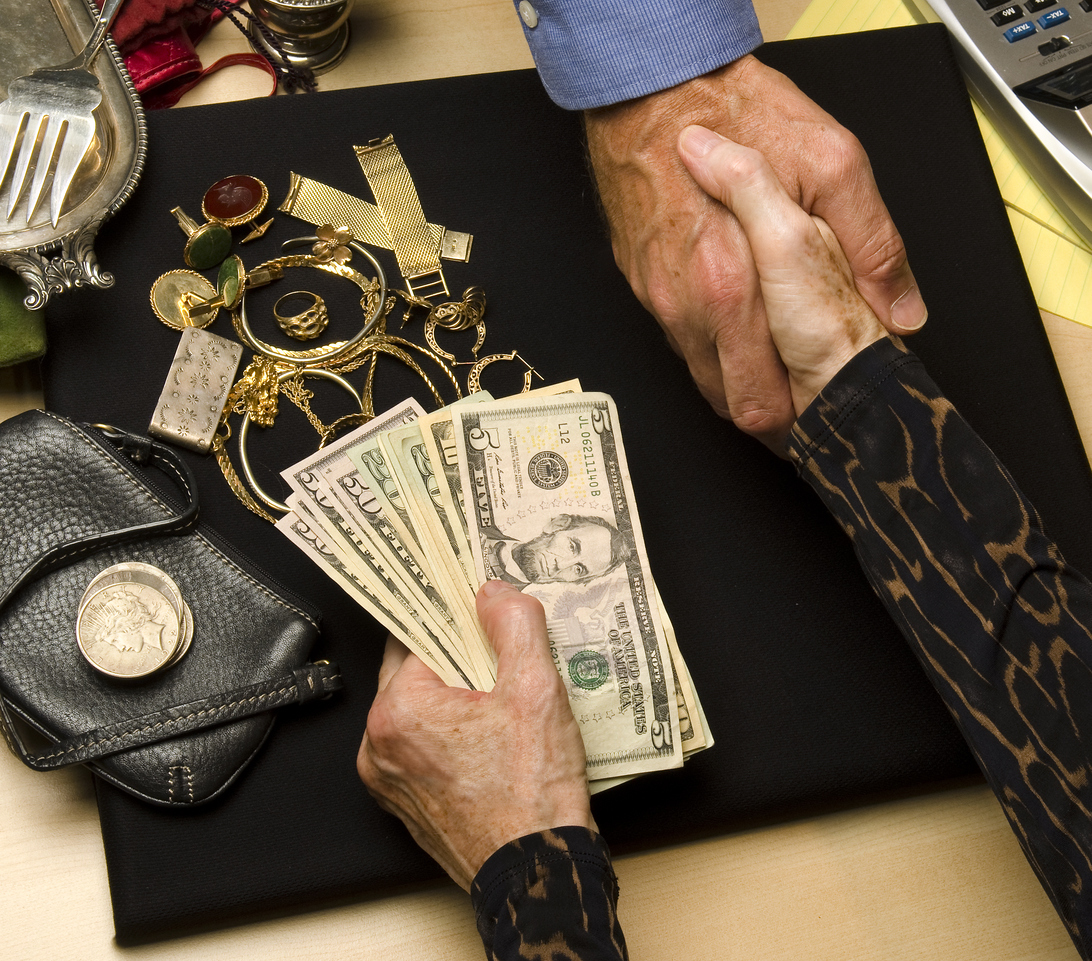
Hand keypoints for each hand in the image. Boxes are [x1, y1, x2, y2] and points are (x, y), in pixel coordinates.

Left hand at [357, 580, 594, 890]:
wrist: (536, 873)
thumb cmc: (532, 796)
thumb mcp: (536, 690)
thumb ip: (514, 625)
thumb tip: (493, 592)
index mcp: (399, 710)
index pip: (419, 634)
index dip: (455, 618)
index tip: (478, 610)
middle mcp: (379, 745)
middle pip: (415, 670)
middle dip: (456, 658)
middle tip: (500, 658)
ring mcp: (387, 778)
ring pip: (418, 709)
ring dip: (453, 696)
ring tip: (501, 701)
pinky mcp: (403, 802)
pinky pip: (420, 746)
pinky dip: (448, 733)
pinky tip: (491, 737)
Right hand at [584, 55, 924, 448]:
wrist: (651, 95)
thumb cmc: (737, 116)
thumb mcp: (834, 165)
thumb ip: (872, 245)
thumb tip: (901, 310)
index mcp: (735, 286)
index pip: (760, 401)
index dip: (793, 425)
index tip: (817, 421)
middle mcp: (691, 306)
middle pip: (730, 405)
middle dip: (771, 415)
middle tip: (803, 409)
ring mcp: (662, 302)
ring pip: (703, 379)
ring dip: (739, 382)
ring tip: (775, 369)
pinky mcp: (645, 289)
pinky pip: (682, 342)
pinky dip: (712, 346)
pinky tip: (737, 321)